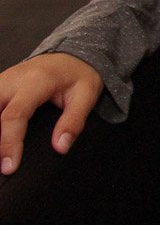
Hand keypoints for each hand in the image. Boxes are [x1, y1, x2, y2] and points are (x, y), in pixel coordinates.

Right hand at [0, 52, 102, 174]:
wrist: (70, 56)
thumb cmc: (78, 75)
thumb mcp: (86, 95)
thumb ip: (73, 121)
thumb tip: (61, 147)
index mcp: (35, 81)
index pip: (14, 115)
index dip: (9, 143)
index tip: (8, 167)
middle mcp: (12, 80)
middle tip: (1, 165)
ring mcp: (1, 81)